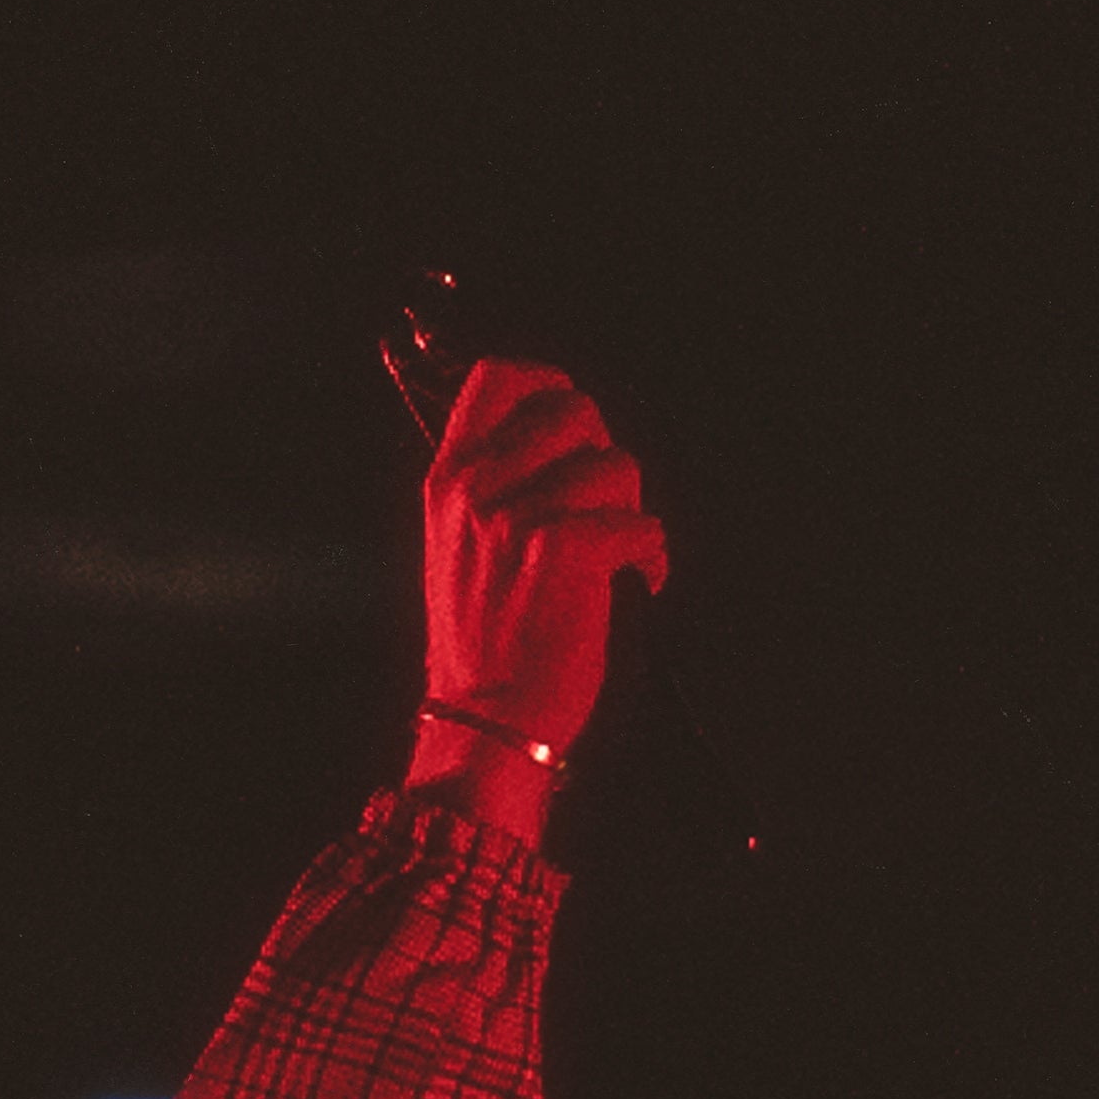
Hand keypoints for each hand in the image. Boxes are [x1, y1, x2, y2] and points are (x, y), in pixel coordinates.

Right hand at [416, 358, 669, 760]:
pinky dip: (650, 558)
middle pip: (575, 409)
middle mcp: (477, 489)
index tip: (571, 431)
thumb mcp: (459, 548)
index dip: (550, 386)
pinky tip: (633, 586)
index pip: (500, 376)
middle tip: (598, 511)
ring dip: (630, 511)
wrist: (485, 722)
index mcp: (448, 479)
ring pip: (617, 465)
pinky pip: (643, 524)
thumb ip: (493, 483)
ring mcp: (518, 517)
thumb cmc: (484, 644)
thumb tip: (561, 436)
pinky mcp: (567, 550)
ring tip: (612, 559)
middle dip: (602, 455)